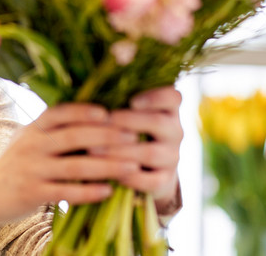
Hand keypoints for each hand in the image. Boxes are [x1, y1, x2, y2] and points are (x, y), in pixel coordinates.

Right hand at [0, 103, 140, 245]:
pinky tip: (109, 191)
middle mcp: (31, 145)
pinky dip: (89, 192)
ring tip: (132, 166)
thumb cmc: (15, 163)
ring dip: (107, 166)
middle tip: (134, 136)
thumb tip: (94, 115)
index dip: (85, 111)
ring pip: (75, 166)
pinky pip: (66, 192)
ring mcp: (32, 170)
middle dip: (106, 136)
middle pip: (73, 137)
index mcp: (33, 128)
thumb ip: (54, 128)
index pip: (60, 113)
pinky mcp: (32, 194)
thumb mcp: (28, 138)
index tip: (111, 112)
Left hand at [101, 86, 182, 210]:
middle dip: (128, 121)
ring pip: (151, 153)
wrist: (143, 167)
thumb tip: (92, 84)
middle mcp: (174, 131)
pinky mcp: (165, 180)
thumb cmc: (125, 128)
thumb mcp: (125, 110)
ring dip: (120, 151)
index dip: (155, 97)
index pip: (173, 97)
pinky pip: (150, 181)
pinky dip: (128, 177)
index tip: (132, 100)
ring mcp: (172, 157)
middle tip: (105, 121)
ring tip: (93, 150)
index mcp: (167, 109)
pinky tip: (109, 173)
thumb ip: (116, 98)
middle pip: (159, 123)